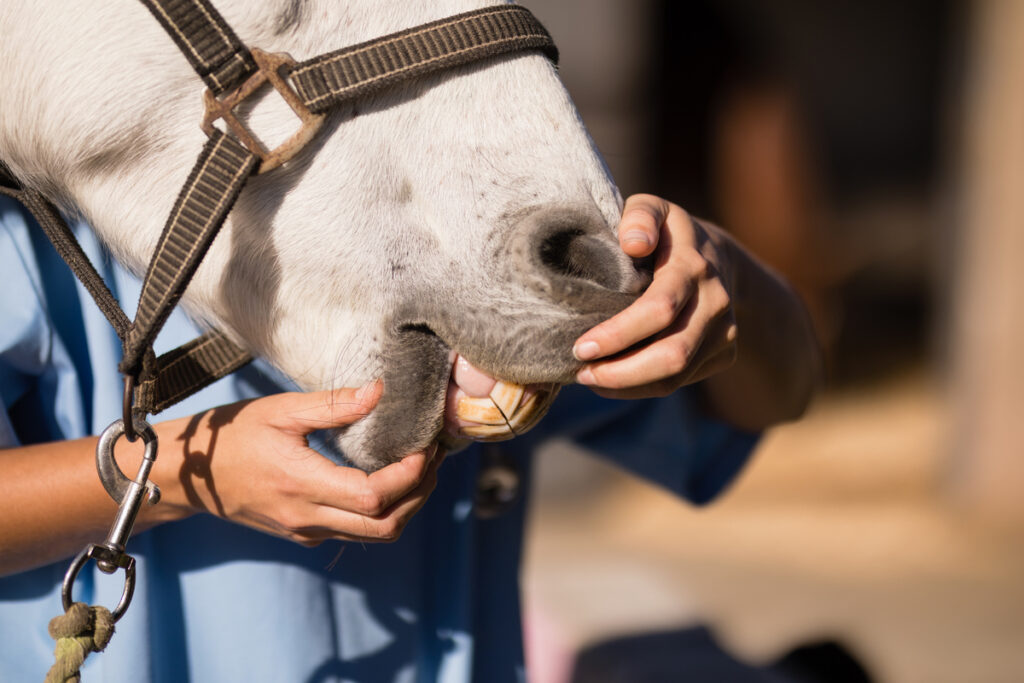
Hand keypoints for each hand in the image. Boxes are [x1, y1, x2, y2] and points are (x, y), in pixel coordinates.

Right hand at [149, 381, 442, 545]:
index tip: (427, 446)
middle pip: (384, 526)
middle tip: (436, 460)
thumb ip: (333, 405)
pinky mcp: (303, 534)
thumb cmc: (232, 436)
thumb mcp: (280, 410)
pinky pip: (354, 533)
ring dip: (406, 507)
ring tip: (422, 471)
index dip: (410, 475)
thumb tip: (380, 391)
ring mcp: (305, 531)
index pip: (373, 496)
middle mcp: (307, 517)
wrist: (187, 476)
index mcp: (301, 484)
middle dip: (420, 495)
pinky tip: (389, 482)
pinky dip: (382, 513)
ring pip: (374, 535)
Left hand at [572, 194, 738, 398]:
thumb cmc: (667, 233)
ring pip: (676, 376)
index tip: (580, 347)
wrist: (717, 257)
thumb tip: (633, 242)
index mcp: (694, 265)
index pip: (660, 309)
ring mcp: (725, 331)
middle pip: (672, 354)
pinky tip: (614, 379)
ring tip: (590, 378)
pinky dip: (643, 387)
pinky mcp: (724, 353)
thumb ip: (640, 216)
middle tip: (581, 372)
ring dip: (628, 385)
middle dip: (622, 372)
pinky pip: (680, 382)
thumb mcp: (653, 209)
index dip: (619, 334)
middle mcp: (716, 301)